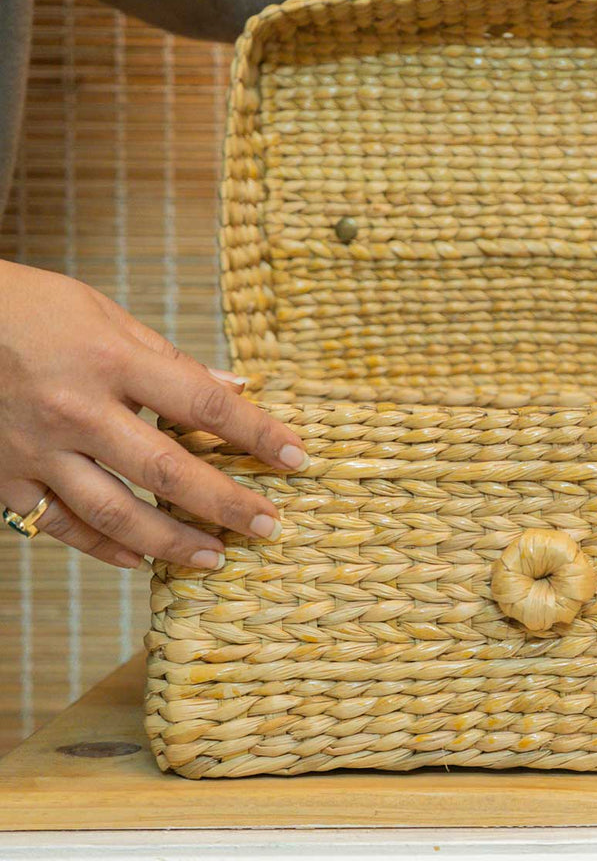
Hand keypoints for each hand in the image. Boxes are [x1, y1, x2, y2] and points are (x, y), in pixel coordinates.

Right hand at [0, 260, 307, 569]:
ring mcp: (37, 450)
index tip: (296, 457)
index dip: (258, 433)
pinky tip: (139, 560)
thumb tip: (235, 388)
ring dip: (172, 542)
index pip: (204, 407)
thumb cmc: (32, 309)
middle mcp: (77, 411)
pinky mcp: (4, 477)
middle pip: (168, 471)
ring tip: (215, 558)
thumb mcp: (107, 315)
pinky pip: (60, 525)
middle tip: (269, 525)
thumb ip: (171, 359)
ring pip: (115, 513)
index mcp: (112, 362)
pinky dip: (102, 547)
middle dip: (227, 503)